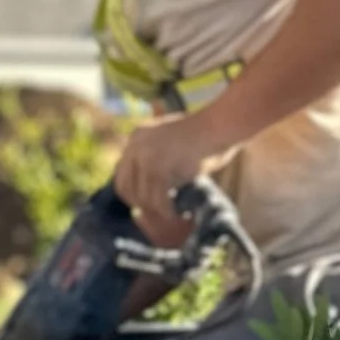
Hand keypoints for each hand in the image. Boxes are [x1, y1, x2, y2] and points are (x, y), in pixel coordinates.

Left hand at [111, 111, 217, 246]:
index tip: (148, 203)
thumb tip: (148, 187)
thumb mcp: (172, 140)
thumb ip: (156, 156)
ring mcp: (146, 157)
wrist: (219, 127)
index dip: (133, 192)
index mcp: (137, 136)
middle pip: (124, 187)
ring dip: (158, 210)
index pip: (121, 172)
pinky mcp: (159, 170)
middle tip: (161, 211)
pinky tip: (181, 213)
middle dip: (141, 204)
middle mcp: (135, 145)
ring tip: (175, 213)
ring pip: (142, 197)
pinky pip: (158, 201)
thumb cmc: (205, 135)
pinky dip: (169, 211)